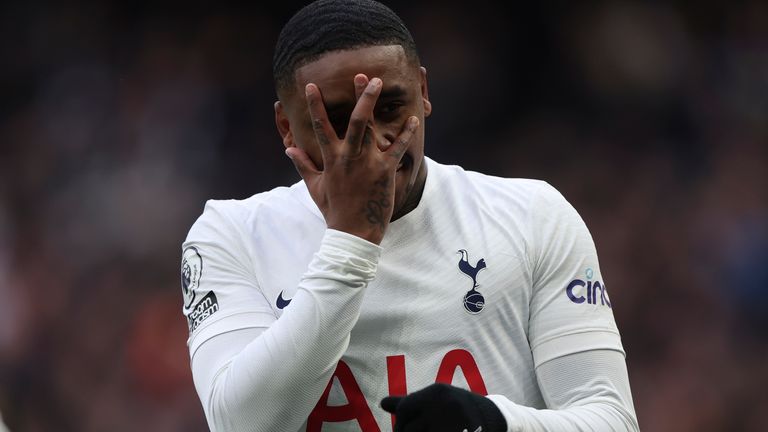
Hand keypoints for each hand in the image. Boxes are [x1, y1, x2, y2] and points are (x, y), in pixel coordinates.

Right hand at [286, 75, 418, 243]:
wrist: (353, 233)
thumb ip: (303, 165)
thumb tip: (289, 150)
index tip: (312, 86)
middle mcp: (348, 156)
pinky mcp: (385, 171)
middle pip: (354, 120)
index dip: (316, 105)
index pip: (321, 127)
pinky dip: (406, 133)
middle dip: (358, 96)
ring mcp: (368, 162)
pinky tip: (414, 119)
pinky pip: (397, 148)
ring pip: (372, 127)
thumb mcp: (314, 187)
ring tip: (380, 83)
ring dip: (375, 104)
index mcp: (330, 159)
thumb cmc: (333, 210)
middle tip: (363, 75)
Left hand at [381, 383, 506, 431]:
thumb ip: (410, 403)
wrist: (494, 416)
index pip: (404, 409)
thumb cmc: (457, 409)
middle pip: (410, 429)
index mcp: (436, 392)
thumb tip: (383, 403)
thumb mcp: (435, 400)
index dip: (400, 425)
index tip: (404, 431)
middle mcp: (444, 405)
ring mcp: (454, 423)